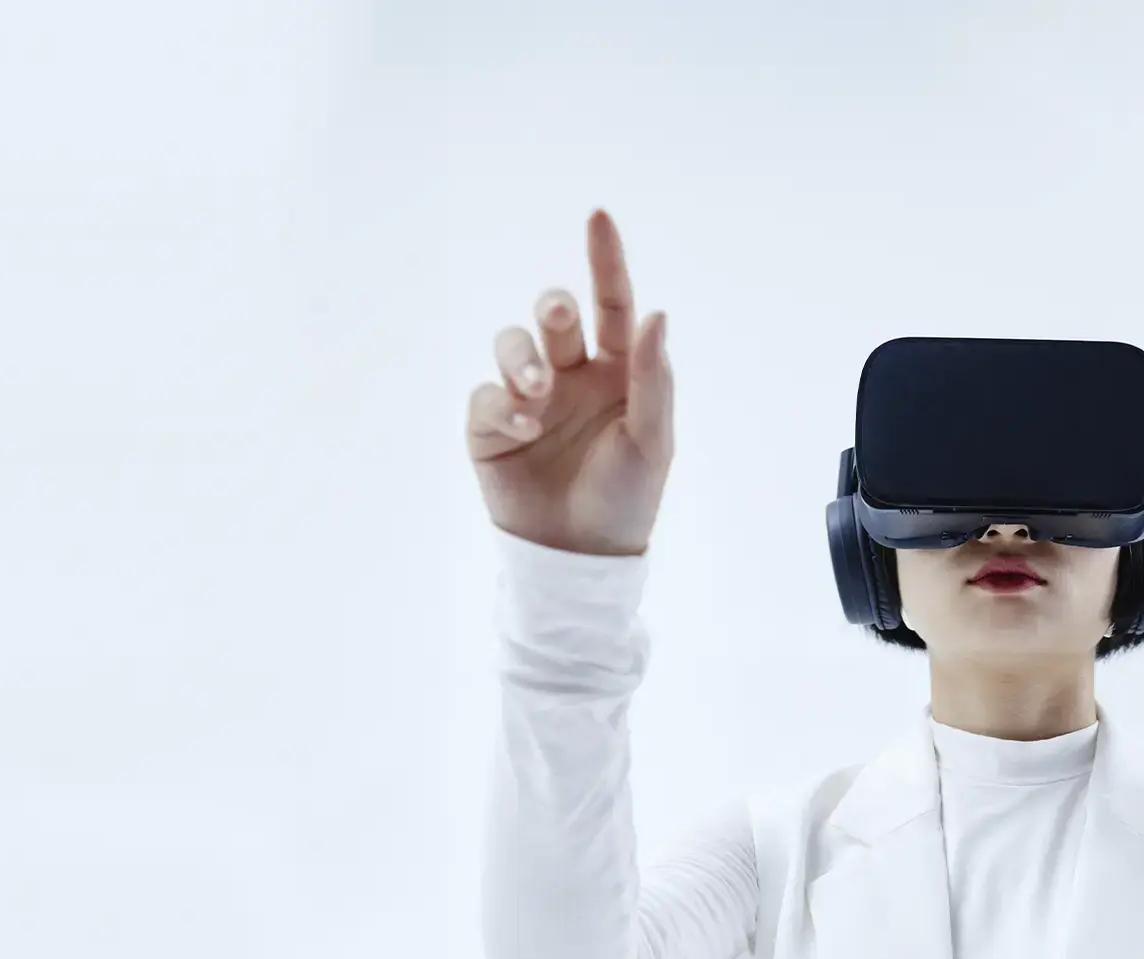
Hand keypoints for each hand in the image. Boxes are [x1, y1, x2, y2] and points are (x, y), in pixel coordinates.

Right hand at [466, 209, 673, 555]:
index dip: (605, 260)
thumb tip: (657, 312)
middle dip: (552, 306)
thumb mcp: (652, 439)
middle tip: (558, 315)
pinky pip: (486, 395)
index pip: (611, 304)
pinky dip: (503, 404)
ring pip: (512, 344)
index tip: (598, 215)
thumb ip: (654, 377)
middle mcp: (570, 375)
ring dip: (521, 357)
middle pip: (553, 316)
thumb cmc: (627, 498)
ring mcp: (528, 398)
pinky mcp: (491, 427)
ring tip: (536, 390)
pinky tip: (524, 428)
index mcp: (618, 372)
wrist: (579, 556)